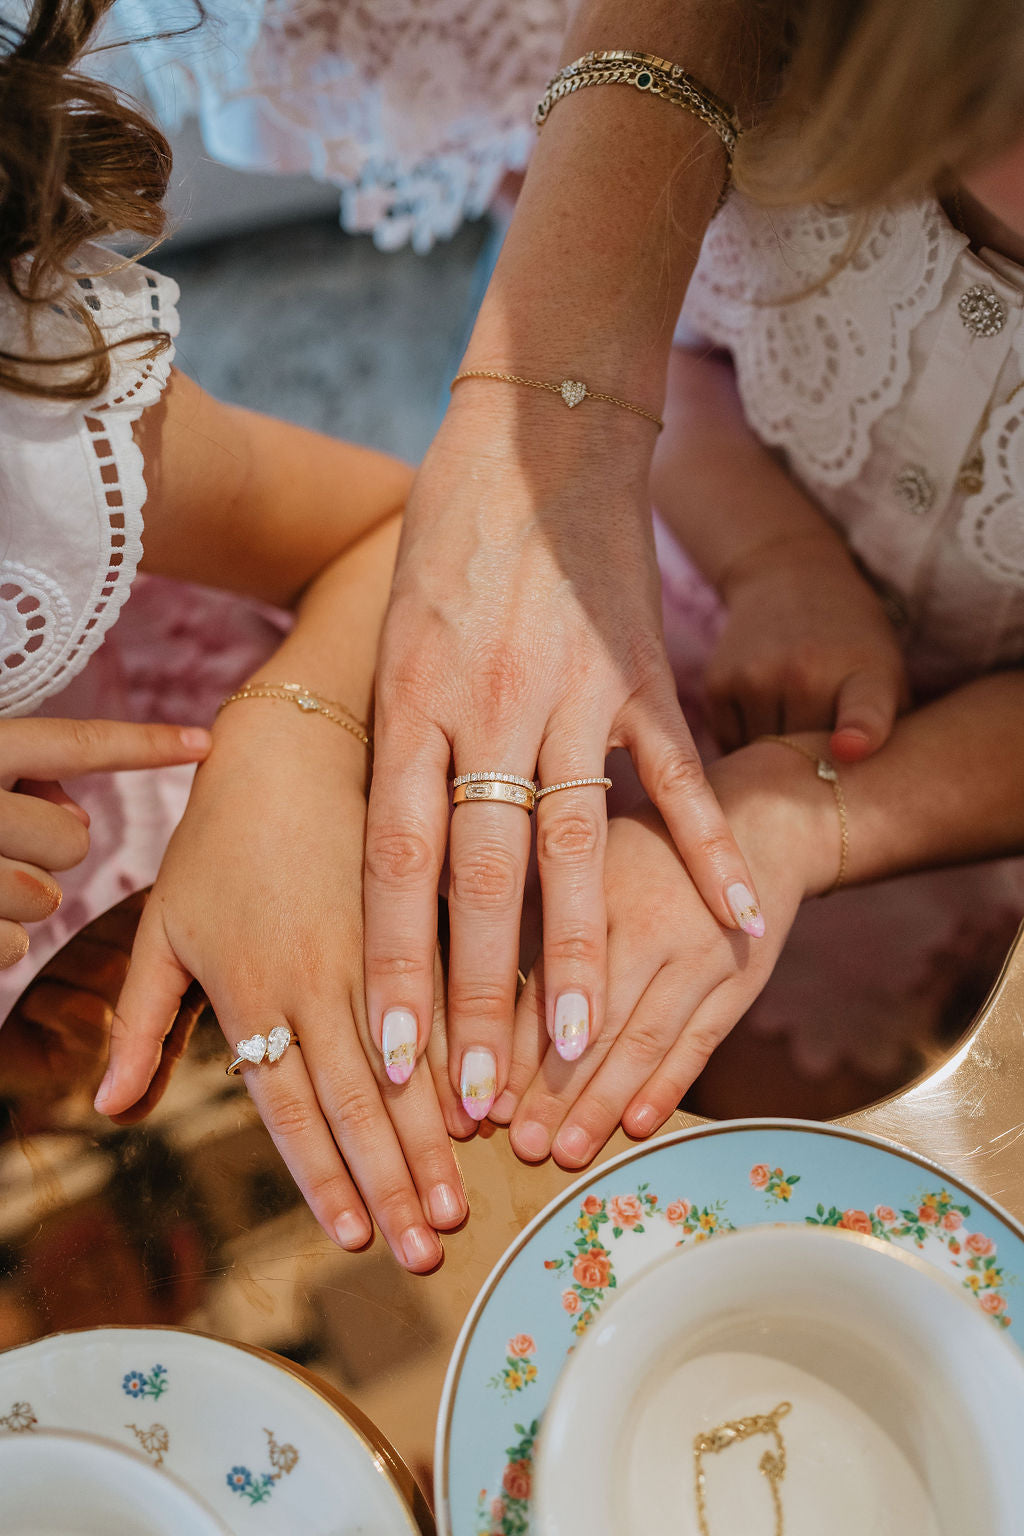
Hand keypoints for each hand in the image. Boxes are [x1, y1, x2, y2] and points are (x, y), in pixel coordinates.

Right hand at [0, 716, 209, 967]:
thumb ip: (31, 777)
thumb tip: (81, 819)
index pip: (78, 744)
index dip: (145, 744)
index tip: (204, 743)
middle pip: (71, 840)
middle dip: (51, 851)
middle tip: (13, 847)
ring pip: (45, 897)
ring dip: (24, 898)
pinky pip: (15, 946)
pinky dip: (3, 939)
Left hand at [95, 701, 467, 1272]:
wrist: (295, 744)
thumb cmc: (218, 839)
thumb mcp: (164, 926)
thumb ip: (142, 1018)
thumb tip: (110, 1103)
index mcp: (257, 990)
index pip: (290, 1103)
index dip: (323, 1174)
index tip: (352, 1237)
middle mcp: (323, 980)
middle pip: (359, 1097)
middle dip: (392, 1177)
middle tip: (426, 1246)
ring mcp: (381, 950)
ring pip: (413, 1055)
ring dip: (438, 1132)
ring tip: (463, 1192)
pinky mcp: (424, 919)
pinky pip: (453, 996)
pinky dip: (474, 1051)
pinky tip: (500, 1095)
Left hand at [364, 390, 764, 1127]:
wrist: (534, 433)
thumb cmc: (445, 540)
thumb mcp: (392, 638)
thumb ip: (400, 746)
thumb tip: (394, 859)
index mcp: (411, 704)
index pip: (395, 863)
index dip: (396, 967)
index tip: (399, 1058)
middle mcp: (487, 707)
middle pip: (479, 874)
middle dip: (479, 992)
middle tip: (478, 1093)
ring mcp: (571, 691)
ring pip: (576, 841)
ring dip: (581, 949)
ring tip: (585, 1041)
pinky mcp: (643, 673)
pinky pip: (679, 774)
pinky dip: (709, 847)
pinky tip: (740, 918)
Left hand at [494, 738, 838, 1166]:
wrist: (759, 824)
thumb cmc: (645, 848)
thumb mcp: (584, 855)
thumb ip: (530, 909)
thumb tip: (454, 974)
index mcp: (594, 884)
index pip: (546, 977)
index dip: (512, 1044)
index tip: (480, 1097)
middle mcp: (650, 919)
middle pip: (594, 1018)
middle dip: (553, 1090)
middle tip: (518, 1146)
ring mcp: (701, 952)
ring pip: (645, 1039)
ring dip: (604, 1102)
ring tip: (566, 1152)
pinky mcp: (740, 980)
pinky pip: (700, 1042)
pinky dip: (668, 1086)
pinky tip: (637, 1128)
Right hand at [707, 541, 907, 762]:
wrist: (789, 577)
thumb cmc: (851, 642)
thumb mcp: (888, 673)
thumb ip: (887, 732)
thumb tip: (862, 801)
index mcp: (863, 673)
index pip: (865, 709)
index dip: (859, 733)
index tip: (849, 750)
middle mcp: (804, 673)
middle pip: (806, 761)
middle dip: (813, 769)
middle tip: (820, 759)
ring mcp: (756, 678)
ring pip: (762, 758)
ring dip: (773, 760)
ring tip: (790, 731)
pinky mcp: (719, 684)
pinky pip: (731, 745)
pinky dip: (745, 745)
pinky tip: (764, 718)